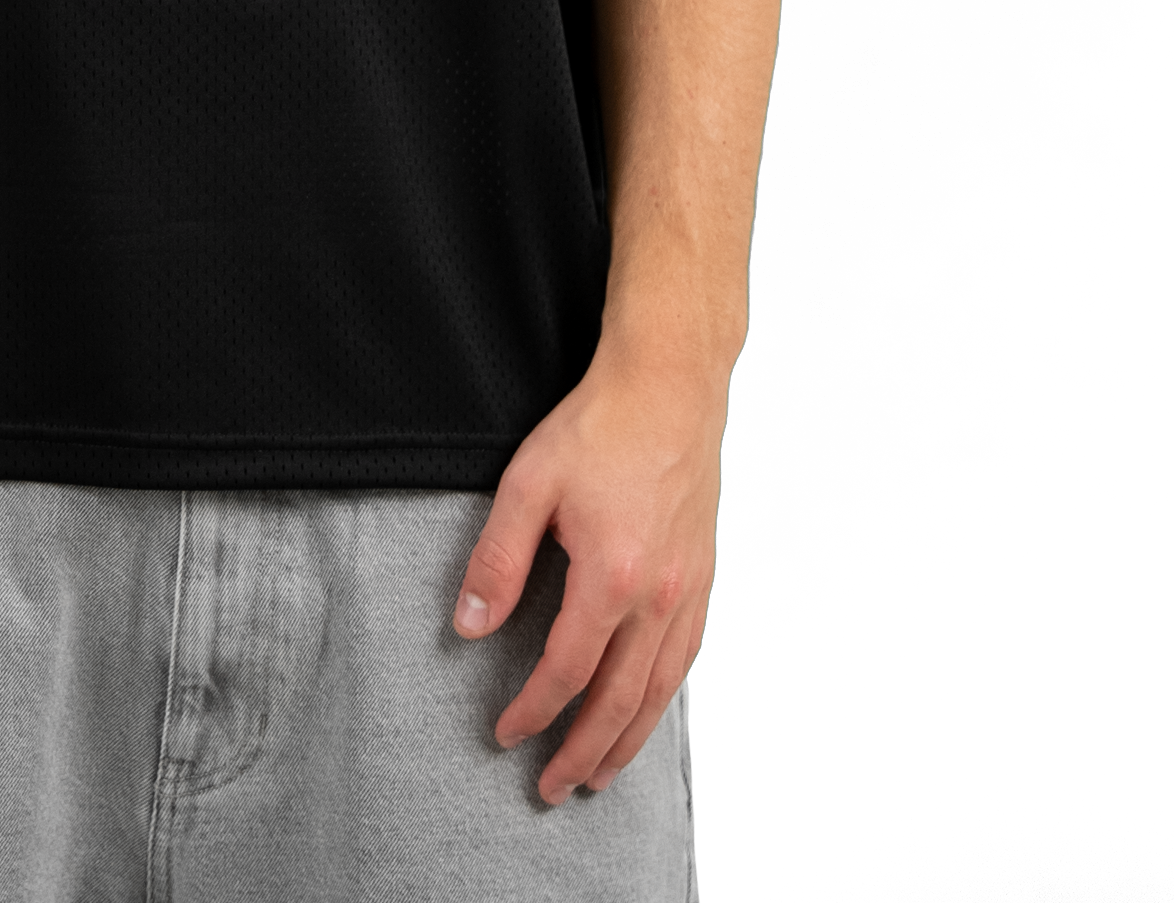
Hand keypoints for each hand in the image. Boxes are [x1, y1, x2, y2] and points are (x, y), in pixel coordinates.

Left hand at [451, 344, 722, 800]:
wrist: (669, 386)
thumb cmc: (604, 425)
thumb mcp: (529, 483)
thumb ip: (498, 558)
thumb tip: (471, 622)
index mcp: (613, 576)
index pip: (567, 671)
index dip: (533, 710)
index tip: (506, 732)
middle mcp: (659, 596)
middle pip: (619, 701)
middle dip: (583, 753)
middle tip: (554, 787)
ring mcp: (689, 589)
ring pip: (659, 692)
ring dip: (628, 742)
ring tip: (599, 774)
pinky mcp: (702, 576)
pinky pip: (685, 658)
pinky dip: (663, 699)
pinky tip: (645, 708)